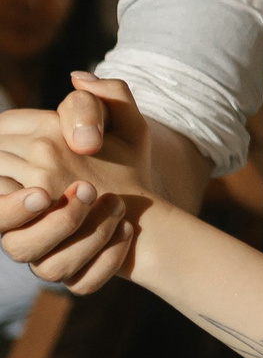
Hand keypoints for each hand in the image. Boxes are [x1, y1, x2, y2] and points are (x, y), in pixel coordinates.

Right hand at [0, 76, 151, 293]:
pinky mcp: (67, 271)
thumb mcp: (124, 122)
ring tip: (113, 206)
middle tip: (86, 190)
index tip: (44, 184)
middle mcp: (25, 210)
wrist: (153, 206)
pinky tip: (126, 233)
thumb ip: (104, 97)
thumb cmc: (126, 159)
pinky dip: (103, 260)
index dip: (7, 177)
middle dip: (38, 208)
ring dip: (74, 232)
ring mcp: (40, 245)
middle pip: (1, 217)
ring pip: (28, 253)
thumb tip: (78, 78)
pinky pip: (74, 278)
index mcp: (23, 169)